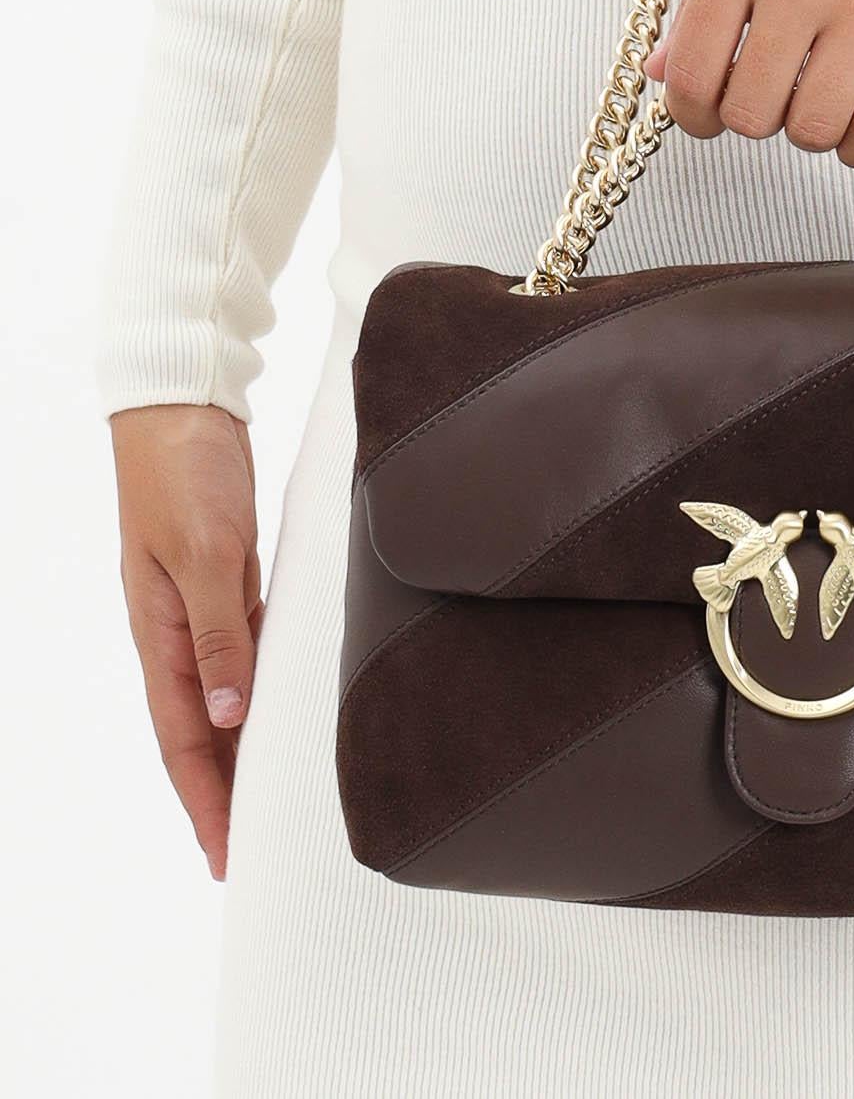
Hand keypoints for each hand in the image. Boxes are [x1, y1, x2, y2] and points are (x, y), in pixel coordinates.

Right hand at [111, 404, 261, 880]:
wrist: (181, 405)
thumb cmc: (182, 470)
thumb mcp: (203, 551)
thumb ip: (218, 630)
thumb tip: (229, 711)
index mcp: (159, 632)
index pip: (182, 738)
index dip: (204, 799)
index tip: (226, 856)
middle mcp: (177, 628)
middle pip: (201, 728)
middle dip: (223, 790)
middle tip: (255, 847)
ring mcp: (201, 604)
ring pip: (224, 693)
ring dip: (245, 743)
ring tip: (274, 793)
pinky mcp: (226, 577)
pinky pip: (244, 648)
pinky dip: (261, 685)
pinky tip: (286, 704)